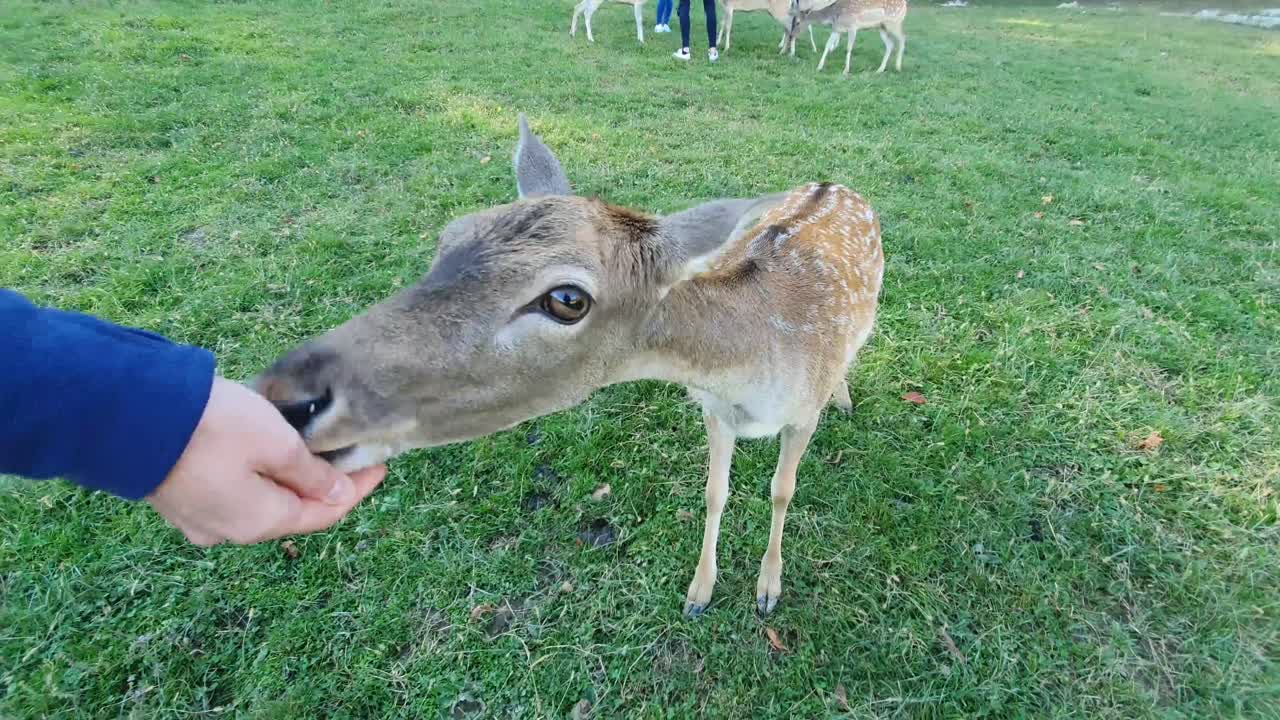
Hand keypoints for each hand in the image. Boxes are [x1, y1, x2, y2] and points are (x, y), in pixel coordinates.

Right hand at [146, 377, 386, 545]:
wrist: (127, 415)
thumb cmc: (211, 427)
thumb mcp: (277, 444)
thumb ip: (311, 474)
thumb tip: (340, 495)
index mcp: (258, 522)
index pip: (323, 515)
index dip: (356, 490)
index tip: (380, 464)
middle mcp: (229, 531)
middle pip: (292, 511)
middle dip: (323, 484)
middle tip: (347, 453)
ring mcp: (200, 519)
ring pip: (261, 502)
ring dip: (289, 479)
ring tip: (310, 448)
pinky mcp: (180, 499)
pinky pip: (233, 493)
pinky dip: (258, 476)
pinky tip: (265, 451)